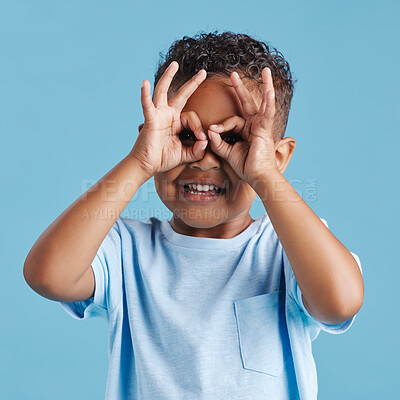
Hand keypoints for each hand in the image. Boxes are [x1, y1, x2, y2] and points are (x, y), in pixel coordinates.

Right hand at [129, 61, 207, 177]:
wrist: (147, 166)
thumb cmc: (163, 159)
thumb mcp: (185, 155)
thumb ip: (197, 150)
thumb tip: (206, 141)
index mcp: (176, 122)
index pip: (192, 117)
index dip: (199, 128)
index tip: (201, 140)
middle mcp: (168, 115)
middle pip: (181, 95)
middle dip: (192, 83)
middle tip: (203, 72)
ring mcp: (158, 115)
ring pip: (163, 92)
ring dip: (168, 77)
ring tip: (174, 65)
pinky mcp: (150, 120)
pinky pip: (147, 105)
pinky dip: (145, 95)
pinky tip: (145, 83)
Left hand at [207, 67, 279, 187]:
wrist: (257, 176)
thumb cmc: (246, 166)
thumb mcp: (227, 152)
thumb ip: (218, 142)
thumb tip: (210, 131)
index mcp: (246, 130)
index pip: (232, 120)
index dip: (221, 126)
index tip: (212, 131)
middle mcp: (254, 125)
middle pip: (246, 103)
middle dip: (240, 88)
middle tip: (233, 74)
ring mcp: (261, 126)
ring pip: (262, 102)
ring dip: (265, 85)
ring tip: (265, 70)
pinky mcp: (265, 130)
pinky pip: (268, 114)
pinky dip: (269, 102)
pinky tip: (270, 91)